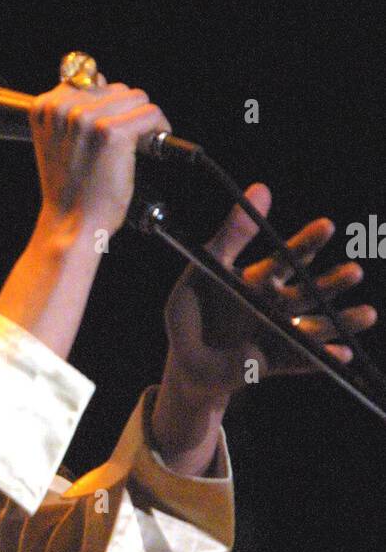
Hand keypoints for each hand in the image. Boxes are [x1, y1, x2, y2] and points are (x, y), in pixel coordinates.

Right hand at [28, 73, 171, 236]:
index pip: (89, 80)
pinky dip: (158, 128)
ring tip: (134, 146)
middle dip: (124, 113)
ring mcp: (87, 118)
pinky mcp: (112, 132)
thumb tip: (98, 74)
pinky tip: (150, 146)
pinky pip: (150, 114)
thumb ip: (71, 109)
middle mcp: (63, 108)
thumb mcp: (56, 141)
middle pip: (115, 88)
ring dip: (141, 120)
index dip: (106, 105)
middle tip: (122, 144)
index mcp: (44, 106)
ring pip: (136, 97)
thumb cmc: (68, 189)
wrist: (70, 224)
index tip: (110, 127)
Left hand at [163, 182, 377, 399]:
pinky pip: (302, 360)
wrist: (185, 362)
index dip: (307, 242)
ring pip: (314, 325)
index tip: (327, 226)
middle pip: (308, 291)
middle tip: (354, 271)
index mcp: (258, 280)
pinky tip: (343, 353)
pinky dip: (322, 357)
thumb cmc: (189, 311)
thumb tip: (262, 188)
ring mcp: (278, 333)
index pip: (287, 257)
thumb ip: (232, 235)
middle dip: (332, 282)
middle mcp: (274, 305)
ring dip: (340, 320)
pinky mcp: (276, 360)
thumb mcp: (205, 268)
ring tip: (368, 313)